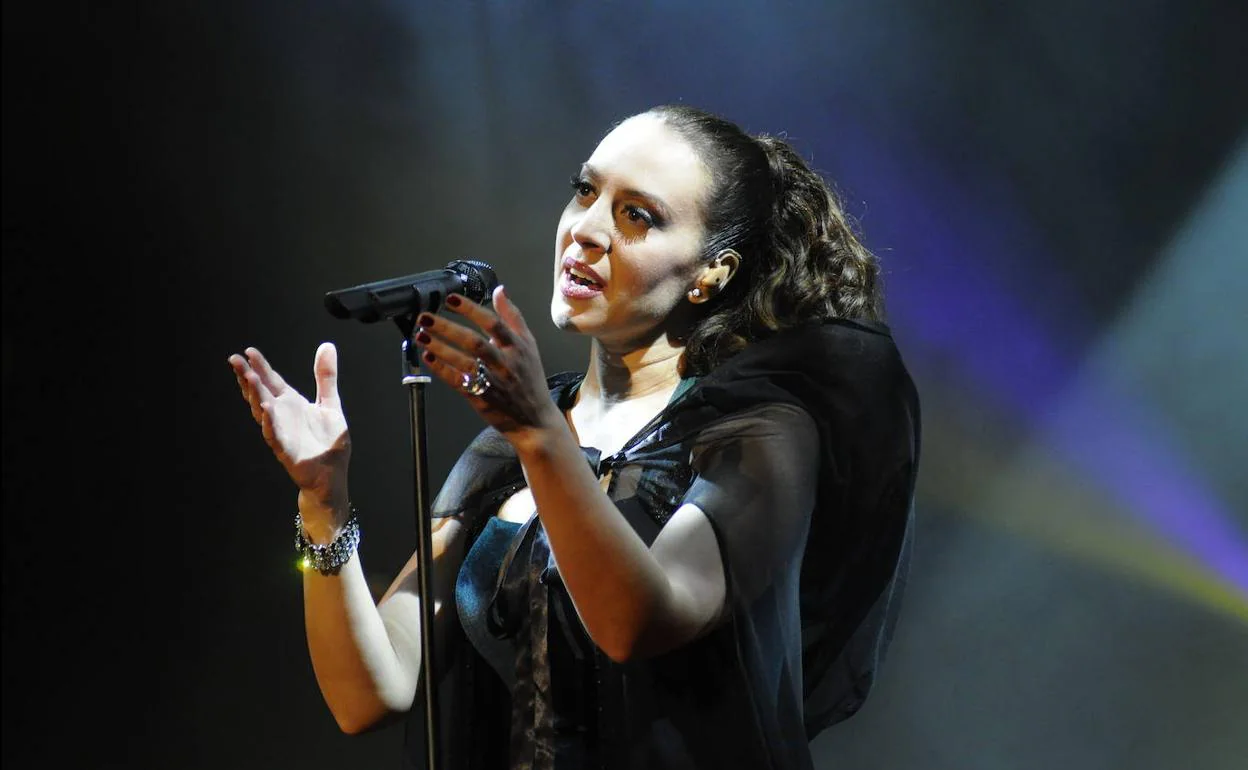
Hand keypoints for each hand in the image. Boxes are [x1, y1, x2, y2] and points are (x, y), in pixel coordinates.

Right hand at [228, 343, 350, 516]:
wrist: (332, 474)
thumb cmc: (328, 441)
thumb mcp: (330, 403)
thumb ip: (326, 376)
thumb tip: (327, 345)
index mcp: (291, 403)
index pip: (271, 381)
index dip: (260, 366)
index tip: (248, 351)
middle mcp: (282, 416)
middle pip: (260, 393)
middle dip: (248, 376)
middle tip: (235, 359)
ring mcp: (281, 432)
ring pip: (262, 411)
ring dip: (256, 395)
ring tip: (249, 378)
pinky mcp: (286, 450)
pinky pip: (274, 435)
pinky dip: (270, 422)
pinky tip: (266, 409)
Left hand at [414, 285, 564, 448]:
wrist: (534, 419)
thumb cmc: (530, 379)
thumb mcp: (529, 345)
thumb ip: (513, 317)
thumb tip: (500, 290)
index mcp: (517, 347)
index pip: (493, 323)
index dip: (471, 309)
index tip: (451, 299)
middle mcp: (506, 364)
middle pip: (475, 342)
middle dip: (448, 328)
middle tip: (426, 317)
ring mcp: (493, 382)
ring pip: (464, 362)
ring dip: (440, 347)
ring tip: (421, 335)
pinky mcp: (481, 398)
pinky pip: (458, 382)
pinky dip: (442, 369)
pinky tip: (428, 357)